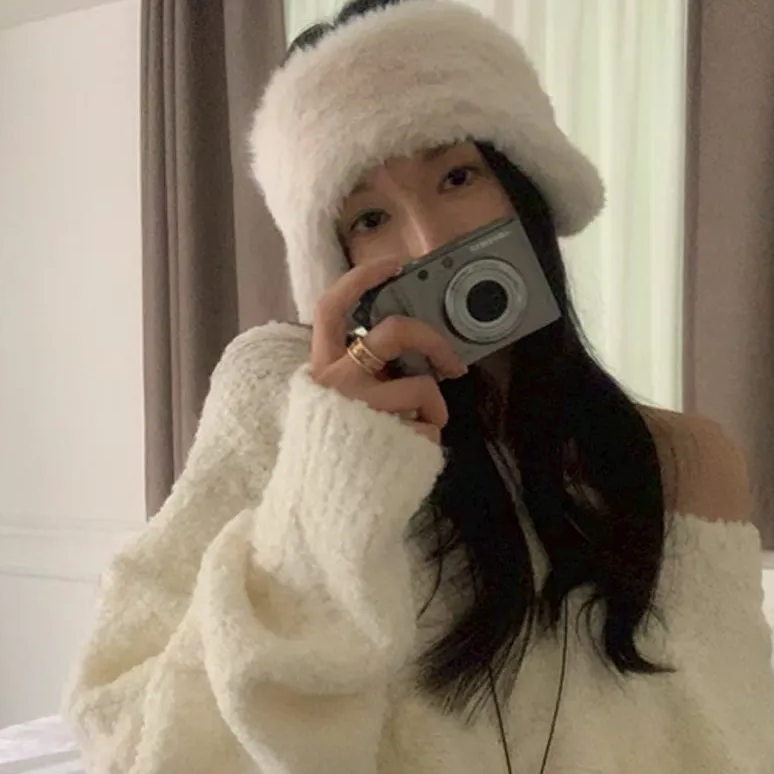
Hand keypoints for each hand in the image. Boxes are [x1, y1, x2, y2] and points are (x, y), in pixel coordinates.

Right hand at [310, 258, 467, 445]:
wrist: (327, 509)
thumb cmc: (340, 452)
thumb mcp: (336, 405)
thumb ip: (360, 375)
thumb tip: (407, 356)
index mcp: (321, 369)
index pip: (331, 308)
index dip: (364, 278)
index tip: (397, 264)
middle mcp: (337, 382)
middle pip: (396, 332)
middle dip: (434, 342)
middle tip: (452, 363)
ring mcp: (363, 408)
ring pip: (421, 386)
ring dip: (434, 407)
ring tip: (424, 427)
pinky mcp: (389, 435)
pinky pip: (428, 424)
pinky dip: (429, 437)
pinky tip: (412, 452)